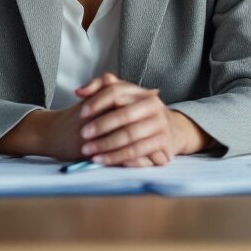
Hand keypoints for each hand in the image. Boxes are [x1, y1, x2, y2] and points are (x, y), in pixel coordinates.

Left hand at [75, 73, 209, 166]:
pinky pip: (138, 152)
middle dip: (102, 125)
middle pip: (125, 115)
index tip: (81, 113)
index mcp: (142, 93)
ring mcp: (160, 125)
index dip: (98, 101)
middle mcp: (154, 106)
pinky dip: (119, 157)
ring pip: (131, 135)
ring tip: (89, 152)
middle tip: (83, 135)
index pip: (117, 92)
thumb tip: (79, 91)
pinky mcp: (163, 144)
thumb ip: (101, 89)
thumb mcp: (124, 100)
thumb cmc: (138, 115)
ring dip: (107, 145)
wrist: (170, 132)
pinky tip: (104, 160)